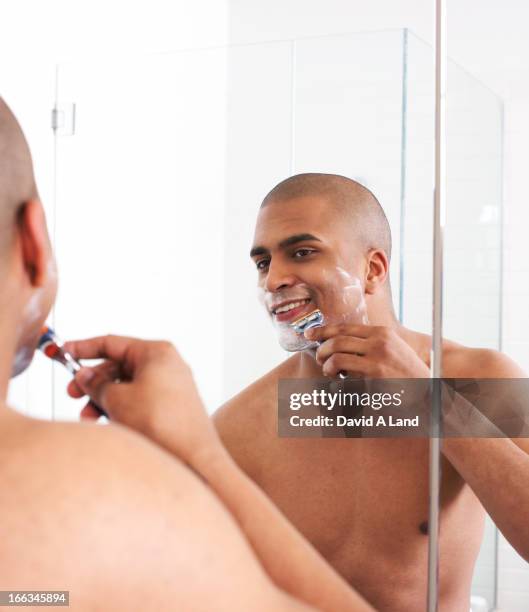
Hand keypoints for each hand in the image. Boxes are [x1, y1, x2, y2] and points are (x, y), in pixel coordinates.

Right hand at [64, 335, 220, 468]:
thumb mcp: (117, 399)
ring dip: (104, 400)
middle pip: (118, 366)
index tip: (62, 353)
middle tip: (73, 394)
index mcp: (156, 352)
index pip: (112, 343)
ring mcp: (171, 385)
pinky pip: (139, 400)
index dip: (83, 348)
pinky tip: (109, 424)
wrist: (191, 456)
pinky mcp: (171, 405)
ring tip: (90, 418)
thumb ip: (96, 384)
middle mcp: (166, 365)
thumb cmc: (160, 422)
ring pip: (127, 386)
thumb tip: (84, 375)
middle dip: (93, 382)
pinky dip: (121, 408)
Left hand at [305, 324, 430, 378]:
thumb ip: (370, 341)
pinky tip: (341, 386)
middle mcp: (378, 344)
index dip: (322, 330)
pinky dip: (337, 384)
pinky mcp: (374, 381)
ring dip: (328, 368)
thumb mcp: (393, 348)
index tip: (309, 334)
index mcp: (381, 333)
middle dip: (322, 351)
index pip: (344, 327)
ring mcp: (376, 362)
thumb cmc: (407, 372)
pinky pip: (345, 380)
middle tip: (320, 360)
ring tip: (331, 374)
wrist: (428, 392)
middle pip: (336, 342)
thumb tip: (340, 339)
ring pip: (336, 360)